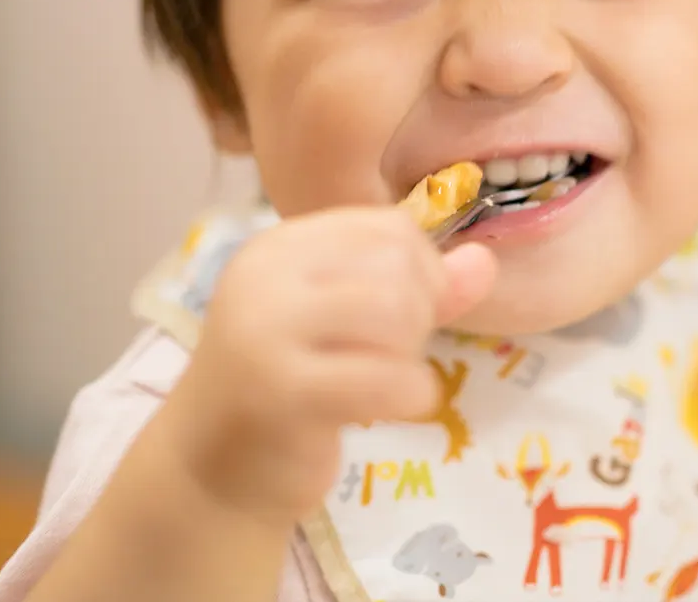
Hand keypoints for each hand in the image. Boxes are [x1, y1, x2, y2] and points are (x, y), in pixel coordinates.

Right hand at [157, 207, 495, 526]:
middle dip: (419, 314)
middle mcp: (267, 277)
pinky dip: (412, 394)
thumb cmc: (288, 388)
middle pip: (397, 263)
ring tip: (382, 379)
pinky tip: (389, 409)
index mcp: (280, 248)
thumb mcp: (350, 324)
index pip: (388, 227)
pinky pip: (388, 376)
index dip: (422, 270)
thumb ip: (421, 289)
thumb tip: (486, 260)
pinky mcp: (282, 392)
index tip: (402, 316)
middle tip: (388, 357)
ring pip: (395, 310)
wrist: (210, 471)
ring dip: (411, 353)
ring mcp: (267, 331)